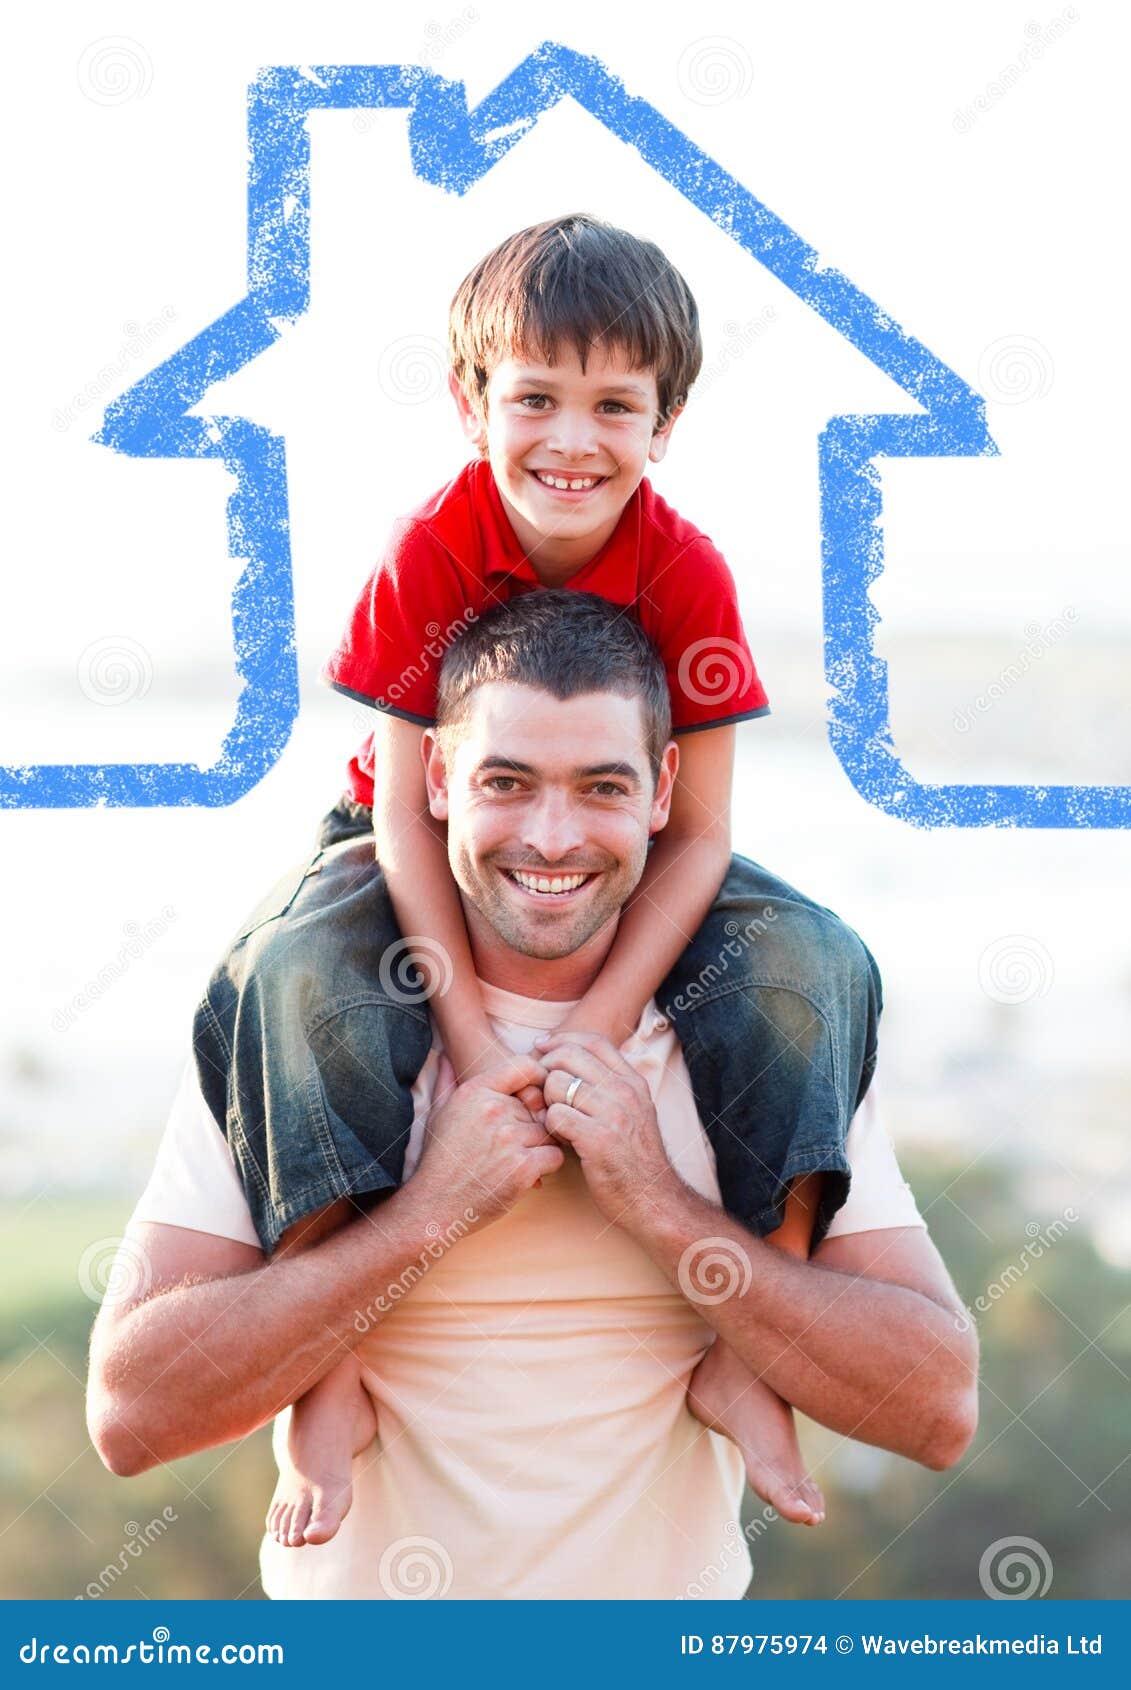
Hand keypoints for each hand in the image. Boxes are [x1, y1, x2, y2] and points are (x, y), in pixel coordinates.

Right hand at [411, 1053, 562, 1229]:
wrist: (434, 1205)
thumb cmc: (439, 1159)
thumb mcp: (437, 1113)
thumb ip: (446, 1080)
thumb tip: (444, 1056)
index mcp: (476, 1091)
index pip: (525, 1066)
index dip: (538, 1079)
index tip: (536, 1097)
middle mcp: (494, 1109)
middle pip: (539, 1105)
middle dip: (534, 1123)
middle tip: (517, 1143)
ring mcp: (509, 1138)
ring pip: (549, 1131)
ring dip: (541, 1146)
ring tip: (519, 1159)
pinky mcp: (522, 1167)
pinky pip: (555, 1156)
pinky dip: (547, 1166)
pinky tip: (529, 1173)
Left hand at [531, 1030, 677, 1230]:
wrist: (653, 1199)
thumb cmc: (635, 1158)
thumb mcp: (635, 1112)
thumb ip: (612, 1086)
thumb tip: (574, 1059)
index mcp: (633, 1082)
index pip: (593, 1041)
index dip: (562, 1039)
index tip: (542, 1048)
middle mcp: (625, 1092)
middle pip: (568, 1056)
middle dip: (546, 1070)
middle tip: (542, 1092)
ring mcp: (613, 1115)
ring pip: (557, 1084)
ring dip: (546, 1102)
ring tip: (555, 1121)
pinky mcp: (597, 1140)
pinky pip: (556, 1115)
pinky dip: (549, 1126)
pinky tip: (558, 1139)